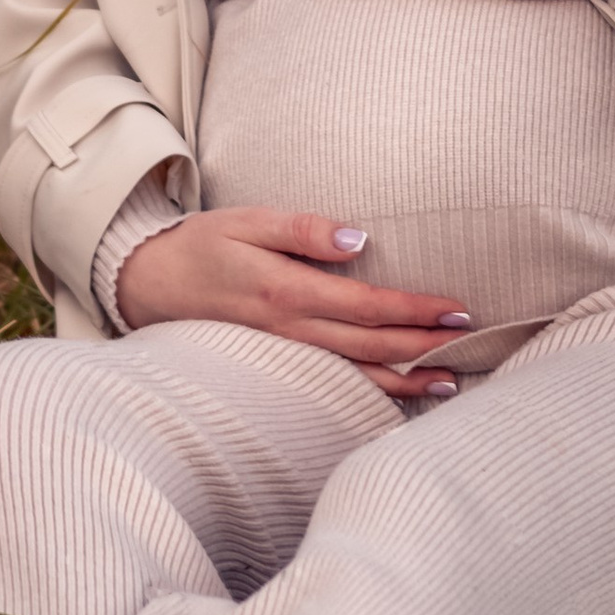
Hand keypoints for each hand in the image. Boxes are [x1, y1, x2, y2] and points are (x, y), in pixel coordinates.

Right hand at [113, 205, 470, 395]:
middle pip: (371, 347)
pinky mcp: (275, 368)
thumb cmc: (201, 245)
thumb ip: (303, 229)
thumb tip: (359, 239)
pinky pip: (330, 384)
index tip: (456, 309)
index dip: (415, 310)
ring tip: (448, 381)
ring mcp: (282, 357)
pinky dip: (367, 392)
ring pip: (354, 376)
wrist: (146, 285)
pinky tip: (394, 393)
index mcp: (287, 293)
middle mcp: (289, 333)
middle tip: (469, 340)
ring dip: (405, 381)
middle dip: (423, 346)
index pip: (368, 307)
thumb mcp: (247, 221)